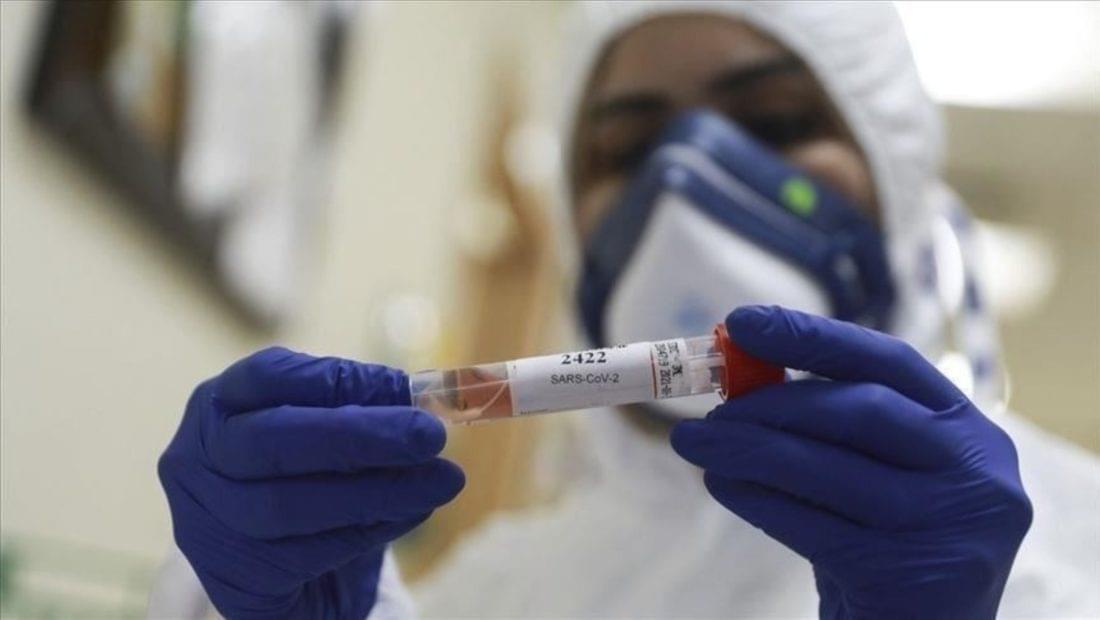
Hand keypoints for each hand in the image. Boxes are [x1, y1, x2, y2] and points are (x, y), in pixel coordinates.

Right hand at [159, 347, 463, 618]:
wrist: (293, 572)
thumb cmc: (312, 480)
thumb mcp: (330, 432)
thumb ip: (361, 409)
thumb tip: (426, 394)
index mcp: (218, 406)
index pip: (265, 376)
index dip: (335, 379)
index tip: (403, 386)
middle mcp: (195, 462)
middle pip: (270, 442)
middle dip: (359, 436)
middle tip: (431, 434)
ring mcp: (205, 525)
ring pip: (289, 505)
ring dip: (379, 490)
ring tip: (442, 479)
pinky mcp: (234, 582)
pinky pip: (305, 556)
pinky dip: (370, 530)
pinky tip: (413, 511)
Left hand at [671, 306, 1030, 619]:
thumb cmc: (883, 549)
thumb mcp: (872, 478)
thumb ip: (830, 429)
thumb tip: (741, 375)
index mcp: (970, 431)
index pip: (890, 361)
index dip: (813, 336)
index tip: (742, 321)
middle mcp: (979, 472)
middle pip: (862, 409)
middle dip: (773, 403)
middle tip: (709, 411)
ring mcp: (955, 525)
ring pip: (829, 467)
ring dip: (748, 449)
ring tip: (693, 442)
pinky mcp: (915, 575)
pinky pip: (815, 524)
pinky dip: (758, 499)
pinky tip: (721, 485)